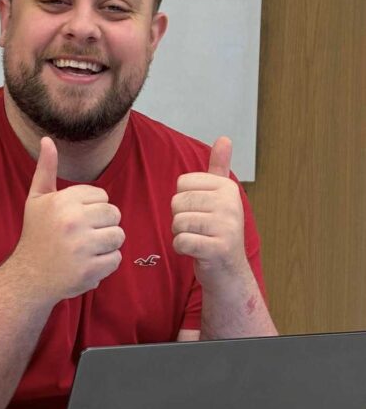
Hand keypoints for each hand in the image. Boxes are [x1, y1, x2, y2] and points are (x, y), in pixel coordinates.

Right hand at [13, 137, 124, 302]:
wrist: (28, 276)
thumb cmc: (35, 234)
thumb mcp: (37, 199)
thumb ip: (46, 169)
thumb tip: (47, 140)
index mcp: (63, 201)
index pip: (103, 196)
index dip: (93, 208)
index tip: (76, 220)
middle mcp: (73, 221)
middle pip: (114, 214)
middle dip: (104, 225)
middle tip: (85, 236)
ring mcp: (82, 247)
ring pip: (119, 236)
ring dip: (107, 244)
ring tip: (87, 249)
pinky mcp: (90, 269)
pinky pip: (116, 259)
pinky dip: (106, 264)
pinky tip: (88, 263)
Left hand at [171, 137, 247, 286]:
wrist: (229, 270)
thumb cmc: (218, 231)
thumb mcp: (221, 196)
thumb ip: (219, 168)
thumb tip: (224, 138)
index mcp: (227, 187)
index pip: (182, 183)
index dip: (183, 201)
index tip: (201, 212)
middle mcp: (230, 204)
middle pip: (177, 202)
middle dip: (180, 218)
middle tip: (198, 229)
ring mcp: (226, 226)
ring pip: (177, 222)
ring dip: (181, 234)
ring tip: (198, 239)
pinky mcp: (218, 248)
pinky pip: (180, 241)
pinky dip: (181, 249)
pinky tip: (196, 251)